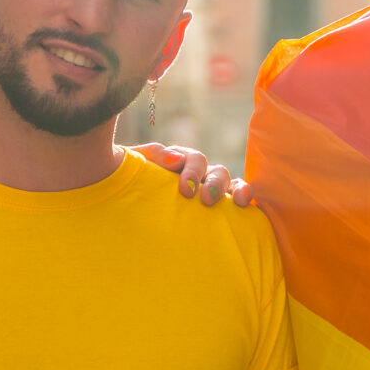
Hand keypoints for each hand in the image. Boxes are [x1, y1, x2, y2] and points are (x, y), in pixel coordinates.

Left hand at [132, 141, 252, 206]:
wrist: (123, 212)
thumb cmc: (127, 187)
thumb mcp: (133, 169)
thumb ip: (150, 157)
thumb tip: (175, 159)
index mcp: (177, 162)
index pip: (192, 159)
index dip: (192, 171)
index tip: (185, 190)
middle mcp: (197, 174)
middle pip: (214, 170)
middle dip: (213, 183)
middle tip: (206, 200)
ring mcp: (209, 190)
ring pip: (230, 182)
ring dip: (235, 188)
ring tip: (237, 202)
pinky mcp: (219, 208)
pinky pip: (238, 198)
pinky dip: (245, 197)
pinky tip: (246, 206)